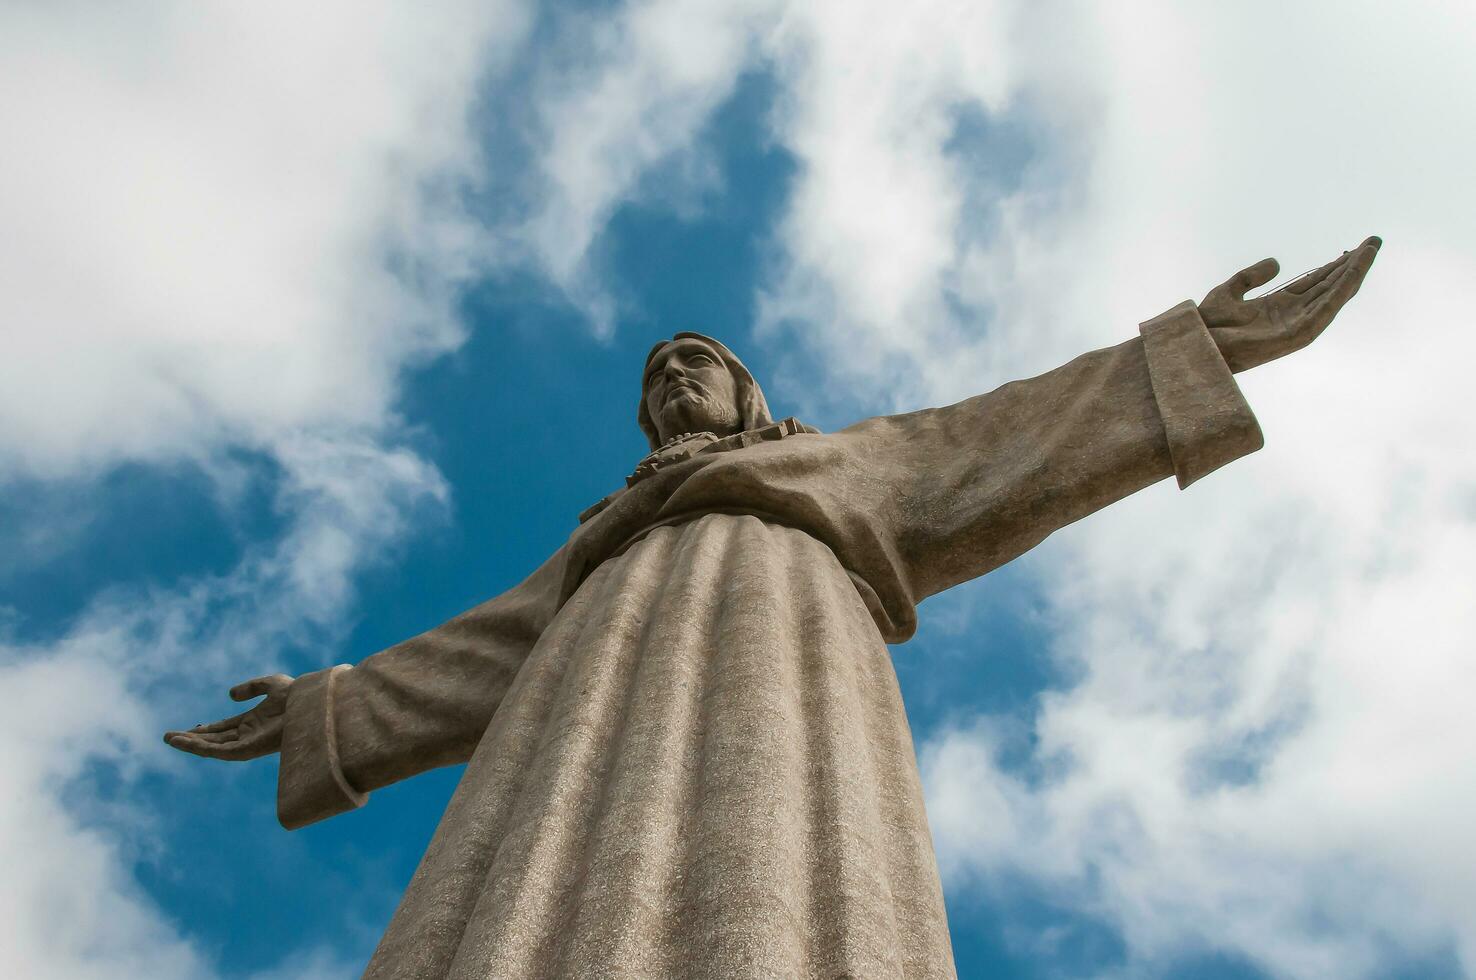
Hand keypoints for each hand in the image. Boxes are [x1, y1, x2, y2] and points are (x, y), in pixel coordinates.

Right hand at [164, 674, 293, 760]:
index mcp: (253, 722)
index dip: (204, 729)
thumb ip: (251, 687)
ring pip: (213, 748)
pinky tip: (186, 741)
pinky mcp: (249, 750)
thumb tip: (229, 695)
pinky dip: (202, 748)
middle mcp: (249, 735)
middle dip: (191, 739)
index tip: (186, 729)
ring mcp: (248, 744)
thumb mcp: (271, 684)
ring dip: (191, 744)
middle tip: (168, 737)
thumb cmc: (299, 695)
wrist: (312, 704)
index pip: (223, 729)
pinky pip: (220, 751)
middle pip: (214, 740)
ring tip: (170, 740)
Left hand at [1200, 236, 1380, 371]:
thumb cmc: (1209, 324)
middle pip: (1331, 285)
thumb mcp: (1230, 291)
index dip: (1335, 264)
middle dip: (1352, 264)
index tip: (1355, 248)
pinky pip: (1326, 309)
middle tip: (1373, 241)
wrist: (1199, 343)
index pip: (1316, 281)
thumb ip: (1251, 277)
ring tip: (1371, 250)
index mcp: (1280, 306)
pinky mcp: (1298, 334)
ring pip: (1334, 295)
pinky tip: (1354, 271)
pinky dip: (1342, 290)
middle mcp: (1293, 315)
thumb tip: (1277, 263)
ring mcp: (1298, 325)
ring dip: (1354, 272)